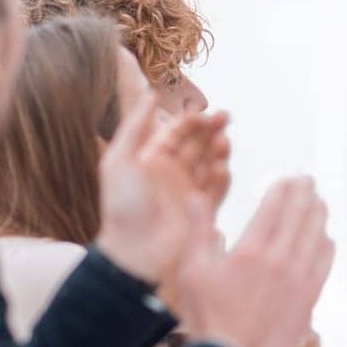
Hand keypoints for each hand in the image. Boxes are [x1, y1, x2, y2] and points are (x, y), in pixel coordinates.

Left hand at [94, 91, 230, 284]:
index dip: (192, 121)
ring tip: (224, 142)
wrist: (133, 252)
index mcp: (152, 160)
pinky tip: (221, 168)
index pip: (178, 133)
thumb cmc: (122, 207)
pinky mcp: (201, 211)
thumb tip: (151, 94)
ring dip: (218, 151)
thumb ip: (136, 126)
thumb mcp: (120, 160)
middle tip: (226, 117)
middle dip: (212, 130)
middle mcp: (172, 174)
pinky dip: (221, 178)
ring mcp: (188, 192)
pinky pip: (217, 190)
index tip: (205, 113)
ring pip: (210, 164)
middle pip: (197, 144)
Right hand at [172, 177, 335, 346]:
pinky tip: (325, 237)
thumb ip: (199, 232)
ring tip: (318, 202)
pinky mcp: (310, 297)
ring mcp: (299, 278)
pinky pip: (325, 261)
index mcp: (251, 249)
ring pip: (318, 234)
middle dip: (305, 193)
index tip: (287, 179)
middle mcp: (280, 259)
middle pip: (301, 213)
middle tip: (308, 182)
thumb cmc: (208, 319)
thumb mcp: (192, 273)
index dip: (284, 187)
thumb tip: (199, 199)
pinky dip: (326, 243)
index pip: (275, 205)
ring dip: (319, 213)